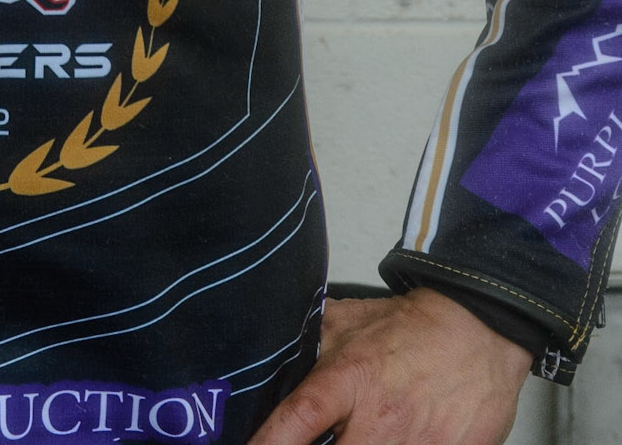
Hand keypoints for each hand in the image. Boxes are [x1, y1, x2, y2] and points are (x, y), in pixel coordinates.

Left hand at [249, 286, 531, 444]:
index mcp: (350, 378)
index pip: (299, 416)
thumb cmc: (414, 328)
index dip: (269, 442)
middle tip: (321, 441)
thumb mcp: (353, 320)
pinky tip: (396, 442)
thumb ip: (314, 338)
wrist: (482, 331)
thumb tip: (274, 344)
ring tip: (361, 437)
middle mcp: (380, 418)